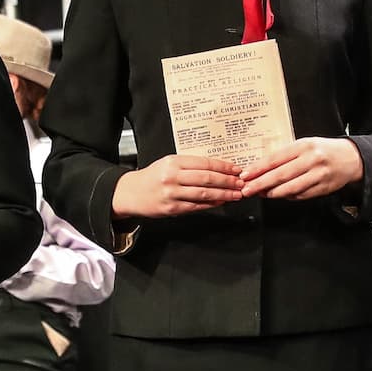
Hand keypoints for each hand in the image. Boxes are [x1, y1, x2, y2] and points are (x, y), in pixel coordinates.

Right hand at [112, 154, 241, 218]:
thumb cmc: (152, 177)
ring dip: (223, 194)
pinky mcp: (171, 208)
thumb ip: (190, 166)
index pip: (204, 163)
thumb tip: (217, 169)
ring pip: (204, 193)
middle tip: (241, 182)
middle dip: (227, 181)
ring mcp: (172, 193)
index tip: (236, 169)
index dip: (223, 167)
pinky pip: (196, 206)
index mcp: (173, 162)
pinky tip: (221, 202)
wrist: (131, 193)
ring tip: (236, 194)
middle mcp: (172, 177)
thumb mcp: (168, 164)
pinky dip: (211, 204)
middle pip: (207, 178)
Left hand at [239, 136, 362, 198]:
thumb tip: (260, 168)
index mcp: (304, 146)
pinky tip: (279, 195)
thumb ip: (285, 155)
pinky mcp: (323, 188)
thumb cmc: (322, 150)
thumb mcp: (304, 145)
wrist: (351, 158)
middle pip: (280, 175)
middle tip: (246, 190)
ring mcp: (318, 175)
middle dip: (260, 184)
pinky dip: (287, 196)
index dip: (258, 168)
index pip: (275, 158)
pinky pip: (301, 195)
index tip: (245, 175)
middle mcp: (311, 160)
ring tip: (261, 193)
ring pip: (290, 188)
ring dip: (272, 193)